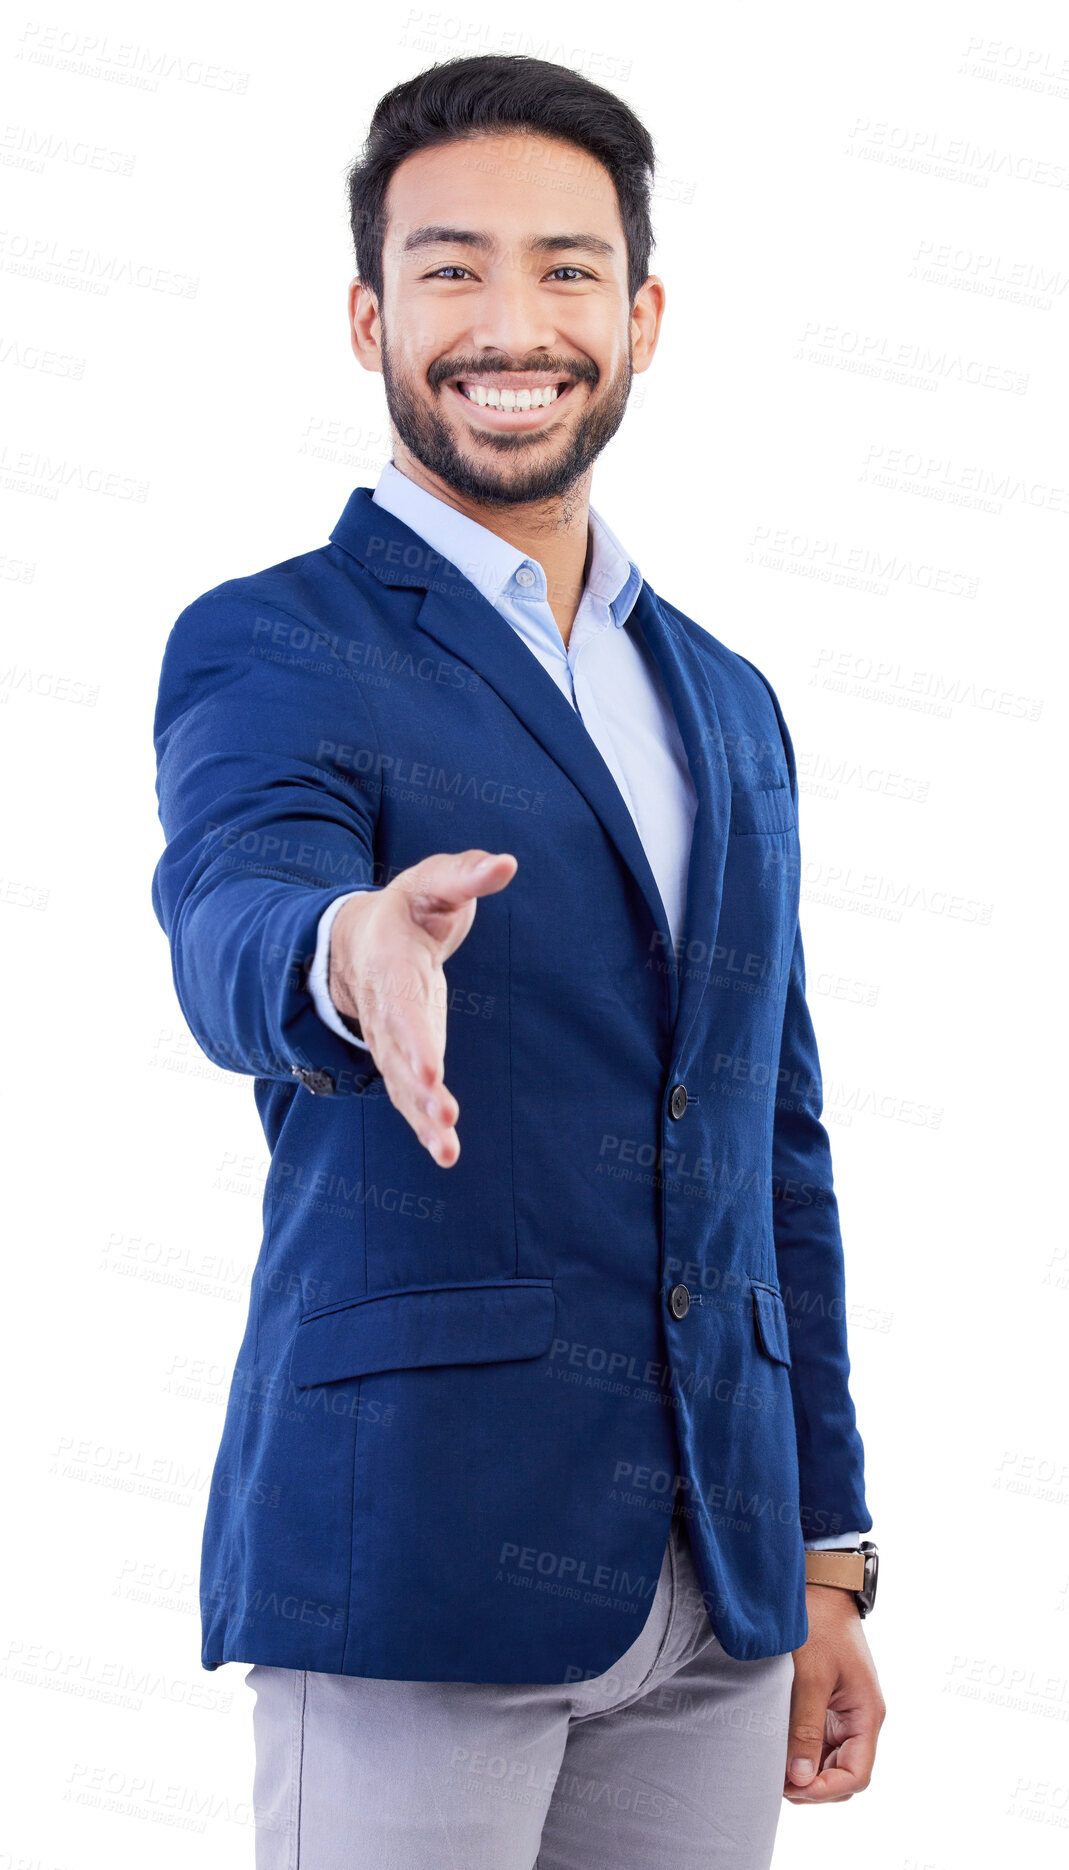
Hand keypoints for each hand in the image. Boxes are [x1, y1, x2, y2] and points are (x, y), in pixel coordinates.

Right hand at [327, 848, 516, 1167]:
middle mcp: (384, 1011)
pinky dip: (424, 1124)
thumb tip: (506, 864)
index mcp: (390, 965)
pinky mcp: (403, 1058)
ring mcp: (390, 1040)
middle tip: (441, 1115)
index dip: (415, 1040)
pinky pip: (408, 1096)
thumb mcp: (433, 882)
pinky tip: (445, 1152)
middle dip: (417, 1088)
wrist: (358, 939)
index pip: (402, 1007)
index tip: (430, 1072)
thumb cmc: (408, 907)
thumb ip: (466, 875)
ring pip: (399, 1084)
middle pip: (397, 1055)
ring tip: (446, 1149)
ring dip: (422, 1118)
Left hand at [783, 1585, 885, 1802]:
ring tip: (773, 1766)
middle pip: (845, 1775)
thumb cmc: (819, 1625)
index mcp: (867, 1715)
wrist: (820, 1586)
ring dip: (807, 1771)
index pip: (856, 1775)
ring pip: (832, 1762)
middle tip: (775, 1780)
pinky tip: (778, 1748)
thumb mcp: (811, 1677)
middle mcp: (861, 1719)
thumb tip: (800, 1779)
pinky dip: (802, 1751)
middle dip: (814, 1786)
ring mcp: (845, 1713)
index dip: (825, 1790)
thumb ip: (806, 1728)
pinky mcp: (829, 1704)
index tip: (791, 1787)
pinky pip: (821, 1741)